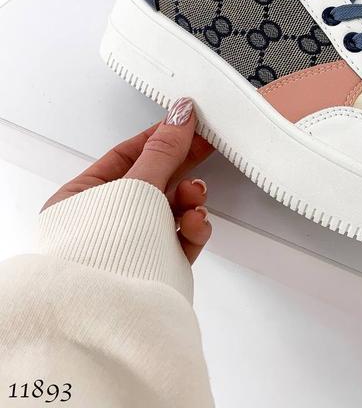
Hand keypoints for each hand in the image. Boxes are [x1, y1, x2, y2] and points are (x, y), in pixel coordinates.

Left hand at [43, 97, 213, 262]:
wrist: (116, 317)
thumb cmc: (104, 255)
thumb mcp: (137, 187)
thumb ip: (163, 151)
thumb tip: (179, 118)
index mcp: (82, 199)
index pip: (126, 156)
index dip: (159, 137)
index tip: (186, 123)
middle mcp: (106, 223)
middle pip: (153, 181)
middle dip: (181, 167)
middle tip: (205, 145)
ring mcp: (134, 245)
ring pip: (172, 209)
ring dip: (189, 198)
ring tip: (195, 196)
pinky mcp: (160, 266)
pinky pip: (182, 236)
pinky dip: (194, 226)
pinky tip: (196, 222)